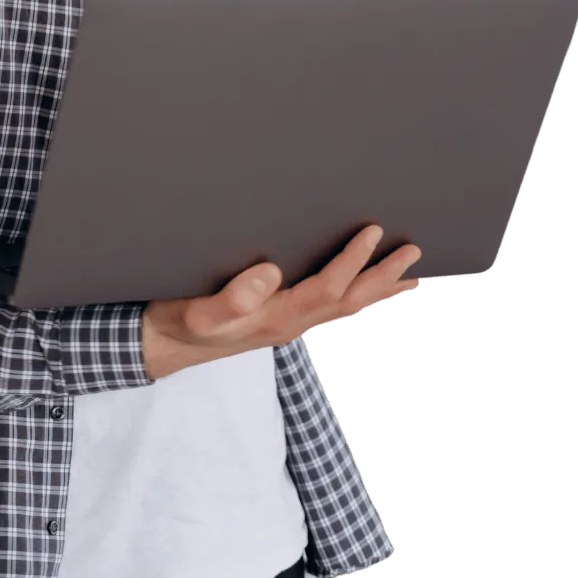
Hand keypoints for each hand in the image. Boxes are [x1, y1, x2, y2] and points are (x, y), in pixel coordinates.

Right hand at [142, 225, 420, 379]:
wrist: (162, 346)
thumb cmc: (176, 324)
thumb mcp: (196, 310)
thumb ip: (232, 296)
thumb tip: (273, 271)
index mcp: (276, 319)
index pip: (327, 288)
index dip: (353, 260)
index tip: (374, 231)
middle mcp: (289, 324)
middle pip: (348, 301)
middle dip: (383, 277)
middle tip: (415, 252)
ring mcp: (286, 324)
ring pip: (343, 306)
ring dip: (376, 288)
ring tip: (406, 274)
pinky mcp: (277, 320)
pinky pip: (327, 306)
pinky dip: (352, 293)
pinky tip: (357, 287)